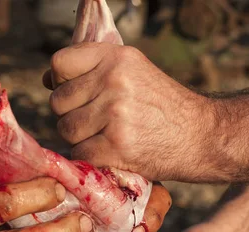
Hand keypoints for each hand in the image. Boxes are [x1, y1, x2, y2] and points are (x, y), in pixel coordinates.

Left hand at [44, 42, 211, 181]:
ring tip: (106, 137)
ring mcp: (114, 113)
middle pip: (59, 102)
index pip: (60, 64)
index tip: (75, 94)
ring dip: (80, 138)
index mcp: (116, 57)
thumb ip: (94, 71)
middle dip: (72, 115)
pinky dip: (92, 157)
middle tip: (97, 122)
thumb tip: (47, 78)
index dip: (61, 82)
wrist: (201, 136)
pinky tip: (112, 152)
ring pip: (66, 129)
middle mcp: (113, 80)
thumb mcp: (135, 72)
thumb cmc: (164, 107)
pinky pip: (80, 153)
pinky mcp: (116, 145)